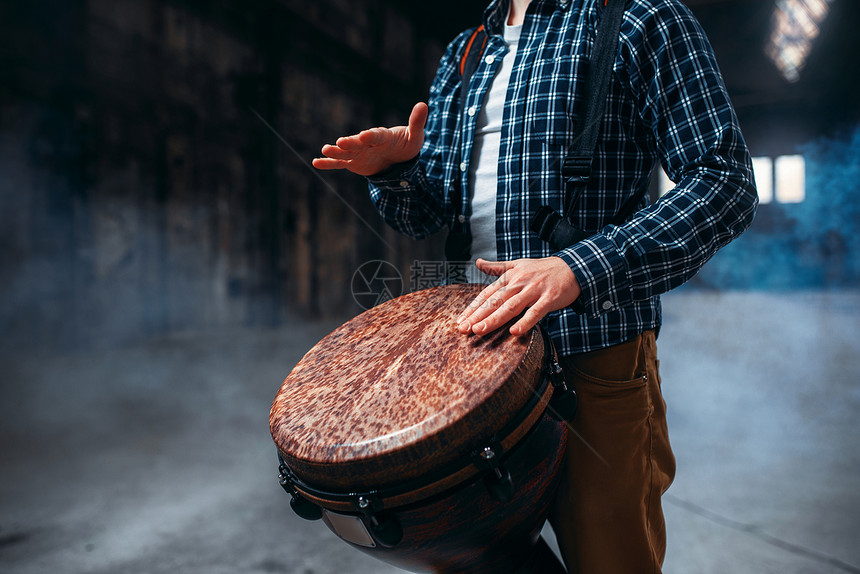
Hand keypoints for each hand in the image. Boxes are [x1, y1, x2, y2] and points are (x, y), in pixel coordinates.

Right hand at [311, 102, 428, 175]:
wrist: (397, 157)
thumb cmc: (406, 144)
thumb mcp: (414, 136)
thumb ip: (416, 122)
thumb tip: (423, 104)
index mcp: (382, 136)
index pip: (376, 136)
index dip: (371, 136)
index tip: (364, 136)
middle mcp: (367, 142)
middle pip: (357, 143)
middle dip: (350, 143)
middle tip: (340, 142)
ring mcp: (359, 152)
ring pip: (346, 152)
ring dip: (336, 151)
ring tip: (325, 149)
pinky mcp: (353, 162)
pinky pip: (340, 163)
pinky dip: (328, 163)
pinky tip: (316, 162)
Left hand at [456, 257, 580, 336]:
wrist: (573, 267)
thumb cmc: (543, 269)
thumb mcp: (518, 264)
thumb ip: (497, 267)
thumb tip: (477, 263)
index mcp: (509, 277)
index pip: (487, 294)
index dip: (473, 308)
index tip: (460, 321)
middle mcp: (519, 283)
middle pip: (495, 301)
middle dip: (477, 316)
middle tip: (464, 329)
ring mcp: (534, 291)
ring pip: (511, 306)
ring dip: (494, 319)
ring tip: (480, 330)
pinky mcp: (549, 299)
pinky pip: (535, 312)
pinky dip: (525, 322)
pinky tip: (514, 332)